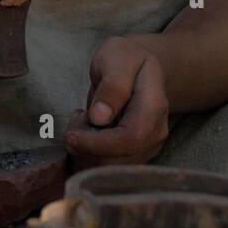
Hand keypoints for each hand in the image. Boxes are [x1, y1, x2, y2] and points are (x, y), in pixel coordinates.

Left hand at [64, 36, 169, 167]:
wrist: (139, 68)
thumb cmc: (125, 59)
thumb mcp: (115, 57)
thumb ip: (112, 84)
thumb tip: (100, 117)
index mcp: (154, 106)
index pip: (130, 139)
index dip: (97, 145)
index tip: (71, 135)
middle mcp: (156, 132)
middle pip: (119, 160)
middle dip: (85, 150)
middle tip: (73, 123)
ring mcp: (148, 146)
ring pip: (111, 169)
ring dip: (84, 153)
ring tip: (81, 123)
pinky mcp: (135, 154)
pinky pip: (107, 168)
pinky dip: (88, 156)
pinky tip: (86, 133)